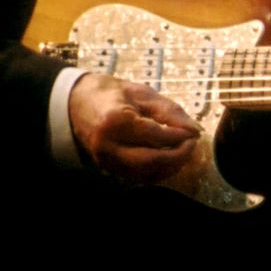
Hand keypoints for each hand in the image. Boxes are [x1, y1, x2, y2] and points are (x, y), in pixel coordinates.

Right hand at [69, 73, 201, 183]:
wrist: (76, 103)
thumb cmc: (112, 93)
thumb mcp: (142, 94)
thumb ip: (169, 111)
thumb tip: (195, 130)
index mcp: (116, 120)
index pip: (155, 135)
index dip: (179, 136)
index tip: (194, 132)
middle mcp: (108, 145)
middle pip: (150, 161)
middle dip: (177, 156)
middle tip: (193, 145)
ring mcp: (106, 160)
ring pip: (145, 174)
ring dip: (170, 167)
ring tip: (184, 152)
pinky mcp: (108, 168)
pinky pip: (138, 177)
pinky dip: (157, 171)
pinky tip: (169, 159)